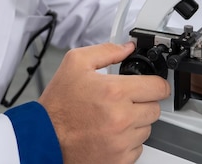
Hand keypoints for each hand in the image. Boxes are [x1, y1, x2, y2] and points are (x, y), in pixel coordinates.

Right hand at [38, 43, 170, 163]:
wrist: (42, 139)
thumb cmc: (57, 106)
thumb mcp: (75, 64)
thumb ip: (106, 51)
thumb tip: (128, 48)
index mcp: (115, 92)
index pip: (159, 87)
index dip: (155, 84)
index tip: (150, 85)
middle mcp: (121, 118)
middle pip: (155, 108)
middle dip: (143, 102)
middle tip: (124, 102)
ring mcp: (121, 142)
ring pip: (147, 128)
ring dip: (135, 123)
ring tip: (112, 118)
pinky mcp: (119, 160)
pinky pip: (137, 147)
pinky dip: (127, 142)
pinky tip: (110, 134)